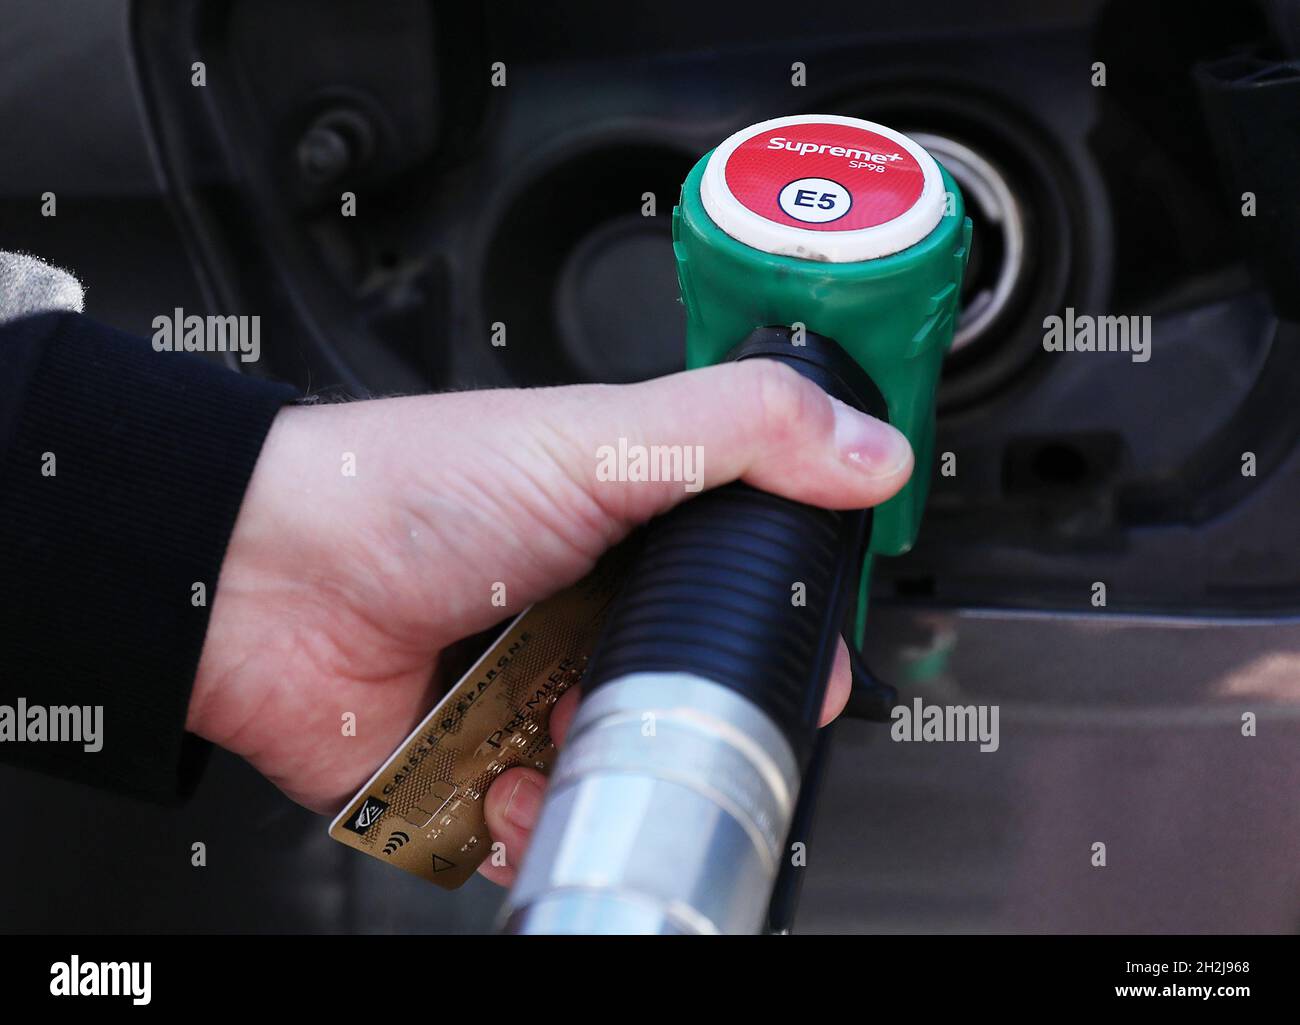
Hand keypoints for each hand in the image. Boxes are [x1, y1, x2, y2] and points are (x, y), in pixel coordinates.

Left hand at [188, 361, 912, 884]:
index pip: (736, 583)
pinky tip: (510, 785)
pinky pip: (537, 820)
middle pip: (686, 688)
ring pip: (621, 764)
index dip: (775, 625)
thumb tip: (871, 450)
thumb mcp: (600, 437)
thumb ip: (745, 432)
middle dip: (697, 718)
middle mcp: (579, 610)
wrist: (261, 580)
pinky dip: (533, 820)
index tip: (804, 660)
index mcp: (623, 524)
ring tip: (570, 743)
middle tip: (688, 718)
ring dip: (614, 773)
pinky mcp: (472, 763)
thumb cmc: (408, 488)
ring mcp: (526, 690)